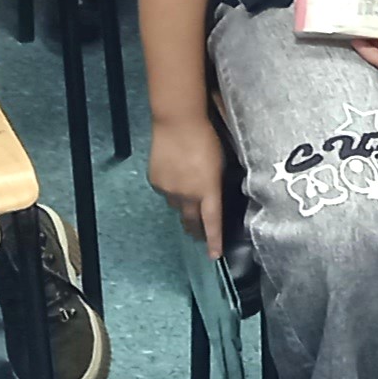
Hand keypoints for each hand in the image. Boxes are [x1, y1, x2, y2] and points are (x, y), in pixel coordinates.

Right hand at [149, 115, 226, 248]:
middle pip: (191, 221)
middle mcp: (187, 195)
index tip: (213, 256)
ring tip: (187, 192)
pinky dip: (171, 189)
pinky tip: (175, 174)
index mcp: (208, 191)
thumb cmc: (206, 138)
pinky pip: (165, 192)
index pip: (212, 223)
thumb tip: (213, 197)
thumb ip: (216, 184)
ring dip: (183, 204)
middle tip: (198, 234)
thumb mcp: (220, 164)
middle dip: (195, 229)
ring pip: (177, 206)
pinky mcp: (156, 181)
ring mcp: (169, 190)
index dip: (213, 241)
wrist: (178, 122)